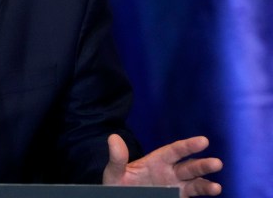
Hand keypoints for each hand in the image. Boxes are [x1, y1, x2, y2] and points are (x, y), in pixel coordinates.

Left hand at [103, 134, 221, 196]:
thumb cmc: (118, 185)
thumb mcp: (115, 172)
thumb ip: (118, 158)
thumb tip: (113, 137)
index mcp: (156, 162)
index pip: (174, 151)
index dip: (188, 146)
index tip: (204, 141)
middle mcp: (169, 173)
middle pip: (189, 167)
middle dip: (202, 165)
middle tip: (217, 163)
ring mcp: (175, 188)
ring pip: (194, 183)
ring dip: (205, 184)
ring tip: (217, 187)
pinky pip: (191, 196)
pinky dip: (202, 194)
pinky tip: (212, 191)